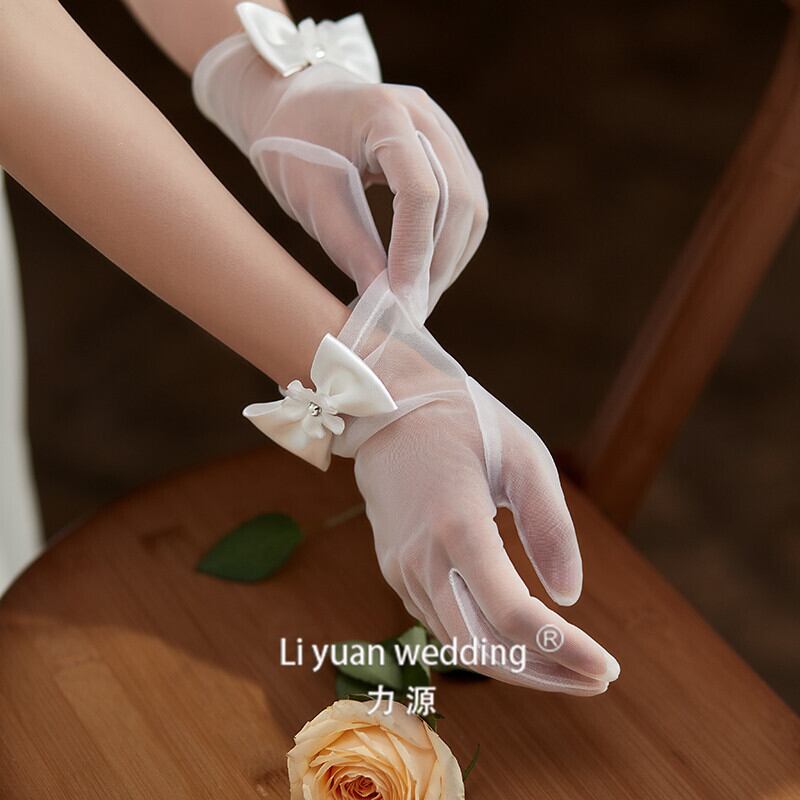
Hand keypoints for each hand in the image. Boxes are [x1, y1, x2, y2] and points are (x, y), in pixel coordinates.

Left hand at [193, 9, 487, 321]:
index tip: (402, 300)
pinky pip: (467, 201)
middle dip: (439, 263)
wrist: (292, 102)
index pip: (420, 191)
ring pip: (472, 205)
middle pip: (459, 199)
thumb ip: (351, 247)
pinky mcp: (447, 148)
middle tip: (414, 310)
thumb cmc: (290, 144)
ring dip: (450, 257)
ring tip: (420, 297)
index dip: (414, 251)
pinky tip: (428, 271)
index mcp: (384, 113)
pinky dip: (452, 242)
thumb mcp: (310, 198)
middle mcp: (424, 115)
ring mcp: (442, 128)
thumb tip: (388, 302)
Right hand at [331, 275, 619, 693]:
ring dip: (515, 663)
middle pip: (480, 648)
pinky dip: (484, 641)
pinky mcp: (395, 569)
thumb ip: (551, 527)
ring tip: (569, 663)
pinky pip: (440, 622)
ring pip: (458, 644)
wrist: (386, 408)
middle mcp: (421, 557)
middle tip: (595, 678)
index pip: (510, 613)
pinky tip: (520, 637)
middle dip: (542, 674)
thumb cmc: (464, 423)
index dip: (563, 649)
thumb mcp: (523, 456)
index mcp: (456, 523)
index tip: (608, 668)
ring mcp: (401, 568)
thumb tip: (570, 597)